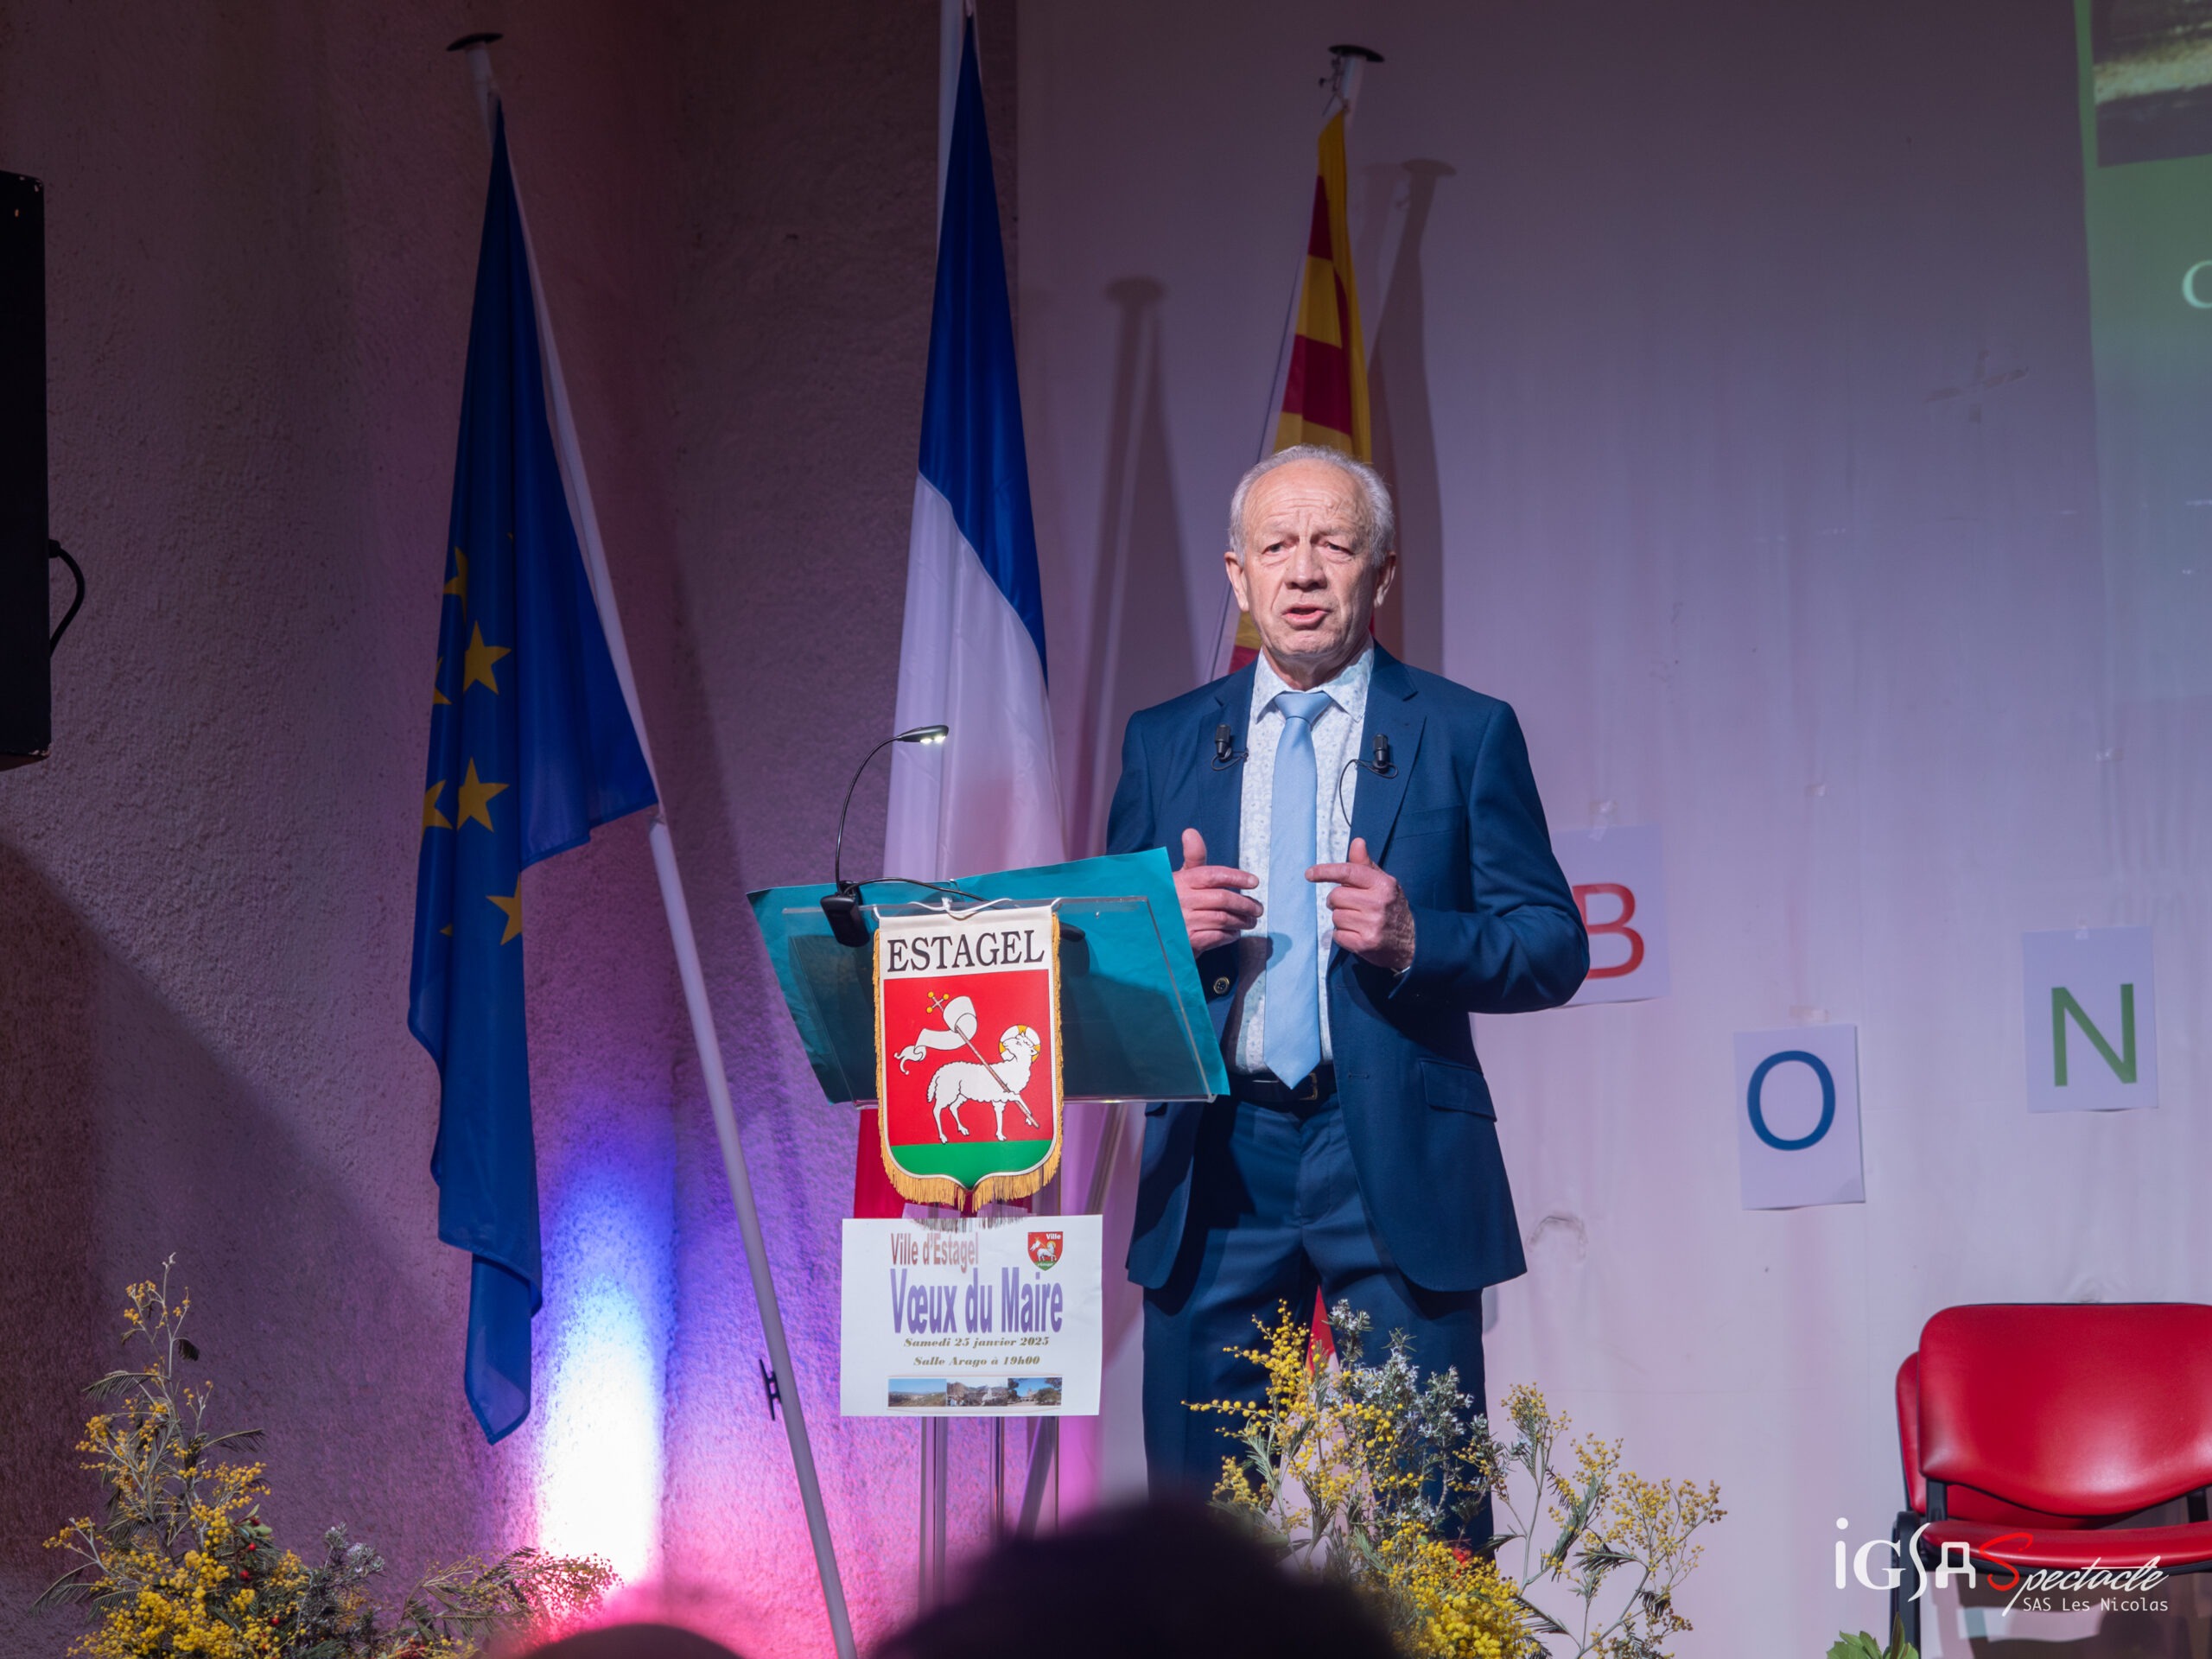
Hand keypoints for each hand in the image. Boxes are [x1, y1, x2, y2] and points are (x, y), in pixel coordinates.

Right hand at [1173, 828, 1260, 954]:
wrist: (1150, 930)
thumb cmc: (1170, 900)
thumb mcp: (1178, 877)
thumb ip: (1192, 857)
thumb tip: (1190, 832)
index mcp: (1181, 881)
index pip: (1213, 875)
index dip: (1236, 877)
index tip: (1254, 882)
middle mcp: (1182, 900)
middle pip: (1223, 899)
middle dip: (1245, 904)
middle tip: (1257, 909)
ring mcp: (1184, 921)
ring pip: (1223, 919)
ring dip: (1241, 921)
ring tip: (1250, 921)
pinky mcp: (1187, 941)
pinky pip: (1217, 937)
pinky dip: (1230, 935)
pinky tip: (1234, 933)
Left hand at [1310, 838, 1414, 974]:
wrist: (1413, 941)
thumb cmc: (1392, 907)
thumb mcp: (1383, 883)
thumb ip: (1365, 865)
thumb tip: (1357, 842)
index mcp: (1382, 884)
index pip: (1347, 872)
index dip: (1325, 871)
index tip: (1310, 873)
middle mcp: (1378, 903)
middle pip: (1335, 896)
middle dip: (1337, 901)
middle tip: (1350, 905)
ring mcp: (1371, 925)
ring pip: (1335, 916)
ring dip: (1341, 918)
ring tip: (1358, 921)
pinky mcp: (1364, 944)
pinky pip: (1337, 935)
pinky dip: (1343, 935)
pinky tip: (1357, 933)